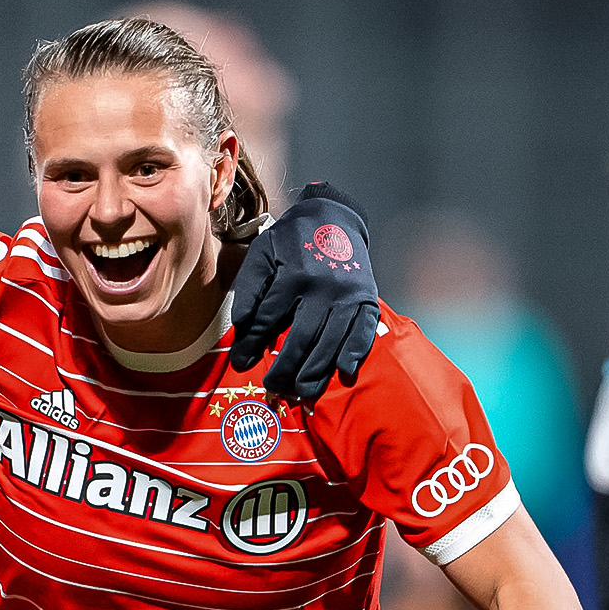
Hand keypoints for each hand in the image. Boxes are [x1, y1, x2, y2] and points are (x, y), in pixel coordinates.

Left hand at [228, 181, 380, 401]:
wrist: (335, 217)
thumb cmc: (292, 239)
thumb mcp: (263, 253)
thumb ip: (250, 288)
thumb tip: (244, 325)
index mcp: (294, 275)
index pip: (268, 319)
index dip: (252, 344)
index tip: (241, 364)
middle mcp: (324, 287)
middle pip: (301, 338)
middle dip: (285, 369)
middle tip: (272, 389)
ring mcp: (349, 294)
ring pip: (331, 341)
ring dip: (316, 371)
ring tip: (301, 392)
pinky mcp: (367, 298)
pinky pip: (364, 330)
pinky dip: (355, 351)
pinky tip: (344, 370)